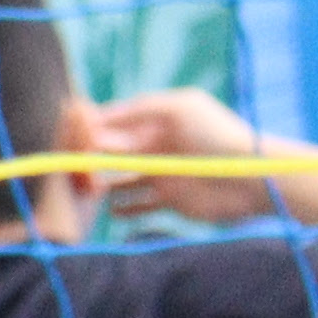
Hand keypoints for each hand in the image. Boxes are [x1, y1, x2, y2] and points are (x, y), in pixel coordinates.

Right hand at [86, 85, 269, 219]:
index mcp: (158, 122)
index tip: (68, 133)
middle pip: (113, 151)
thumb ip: (138, 109)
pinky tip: (112, 210)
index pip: (115, 122)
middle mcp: (157, 146)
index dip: (92, 126)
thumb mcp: (179, 108)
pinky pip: (139, 205)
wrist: (249, 177)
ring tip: (87, 189)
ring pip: (121, 179)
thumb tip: (97, 122)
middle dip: (91, 156)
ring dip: (102, 184)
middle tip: (72, 164)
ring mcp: (162, 174)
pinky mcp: (170, 199)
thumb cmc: (217, 135)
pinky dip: (124, 208)